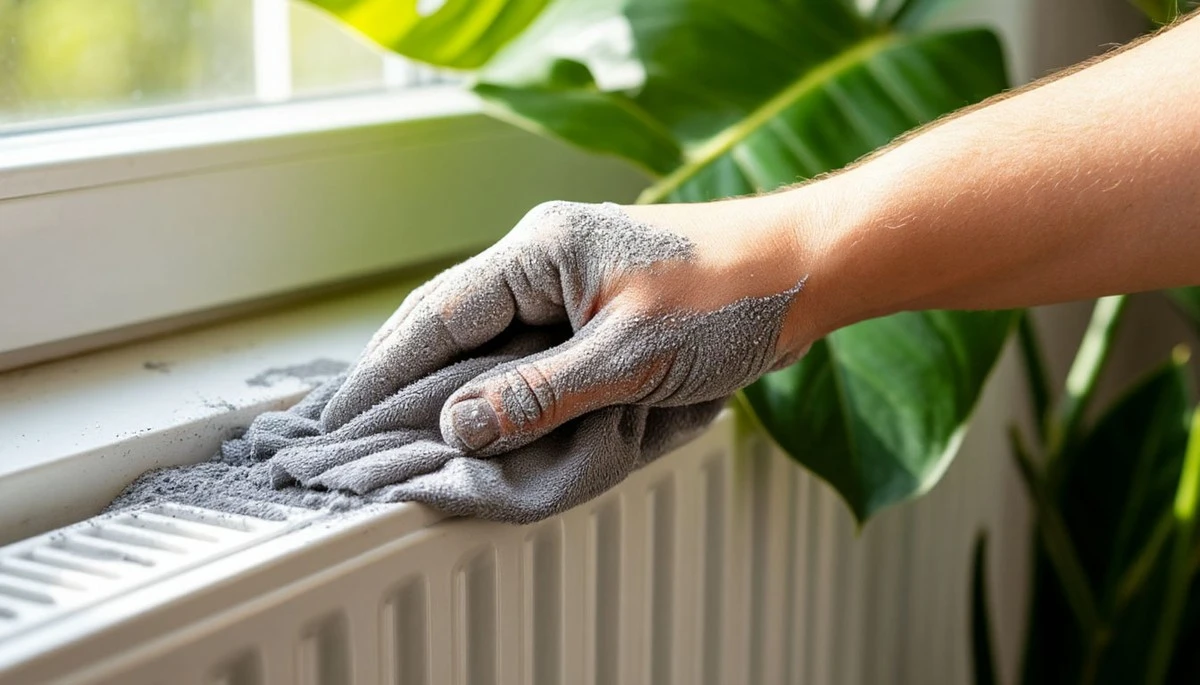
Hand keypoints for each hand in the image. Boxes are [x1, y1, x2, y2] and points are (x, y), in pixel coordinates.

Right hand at [323, 197, 815, 453]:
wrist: (802, 271)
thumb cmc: (729, 294)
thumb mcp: (630, 355)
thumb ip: (540, 393)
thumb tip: (459, 425)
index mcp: (541, 251)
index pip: (441, 313)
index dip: (387, 369)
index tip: (345, 415)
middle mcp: (545, 261)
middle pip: (455, 325)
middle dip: (408, 379)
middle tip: (360, 431)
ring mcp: (570, 285)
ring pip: (491, 340)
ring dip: (457, 385)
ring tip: (408, 432)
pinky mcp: (596, 311)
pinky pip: (532, 351)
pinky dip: (507, 386)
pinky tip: (489, 417)